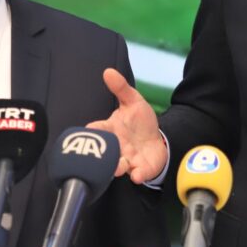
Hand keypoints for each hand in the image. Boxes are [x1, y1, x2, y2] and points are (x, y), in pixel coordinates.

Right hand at [87, 68, 168, 183]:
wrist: (158, 140)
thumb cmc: (140, 123)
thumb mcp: (133, 102)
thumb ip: (121, 88)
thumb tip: (108, 71)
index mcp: (110, 130)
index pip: (95, 131)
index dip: (90, 132)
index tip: (88, 131)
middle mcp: (115, 147)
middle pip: (102, 152)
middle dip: (101, 155)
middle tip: (102, 154)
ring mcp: (127, 159)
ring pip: (116, 167)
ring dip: (116, 167)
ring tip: (119, 165)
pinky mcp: (140, 168)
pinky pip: (136, 174)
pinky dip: (136, 175)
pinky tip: (137, 174)